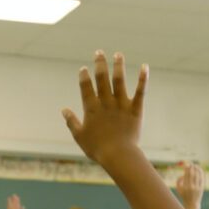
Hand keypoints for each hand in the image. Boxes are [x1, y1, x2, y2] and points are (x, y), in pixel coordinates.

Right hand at [63, 51, 147, 166]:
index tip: (83, 69)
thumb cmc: (97, 149)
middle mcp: (106, 102)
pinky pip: (140, 91)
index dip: (84, 76)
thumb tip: (63, 110)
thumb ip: (71, 122)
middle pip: (102, 78)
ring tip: (118, 54)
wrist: (118, 155)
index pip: (86, 87)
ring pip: (119, 81)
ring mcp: (121, 104)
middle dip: (99, 64)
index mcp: (91, 108)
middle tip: (99, 52)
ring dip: (118, 66)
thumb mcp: (80, 136)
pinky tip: (145, 67)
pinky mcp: (135, 109)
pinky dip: (143, 79)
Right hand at [175, 162, 204, 208]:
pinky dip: (201, 173)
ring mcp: (197, 187)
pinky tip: (200, 169)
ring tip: (195, 165)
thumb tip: (183, 174)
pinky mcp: (201, 188)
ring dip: (197, 169)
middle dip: (192, 167)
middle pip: (192, 174)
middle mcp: (191, 187)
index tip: (186, 164)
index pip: (186, 175)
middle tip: (191, 163)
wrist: (191, 203)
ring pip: (198, 175)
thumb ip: (178, 181)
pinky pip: (202, 178)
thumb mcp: (178, 189)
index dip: (187, 168)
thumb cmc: (184, 195)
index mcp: (184, 187)